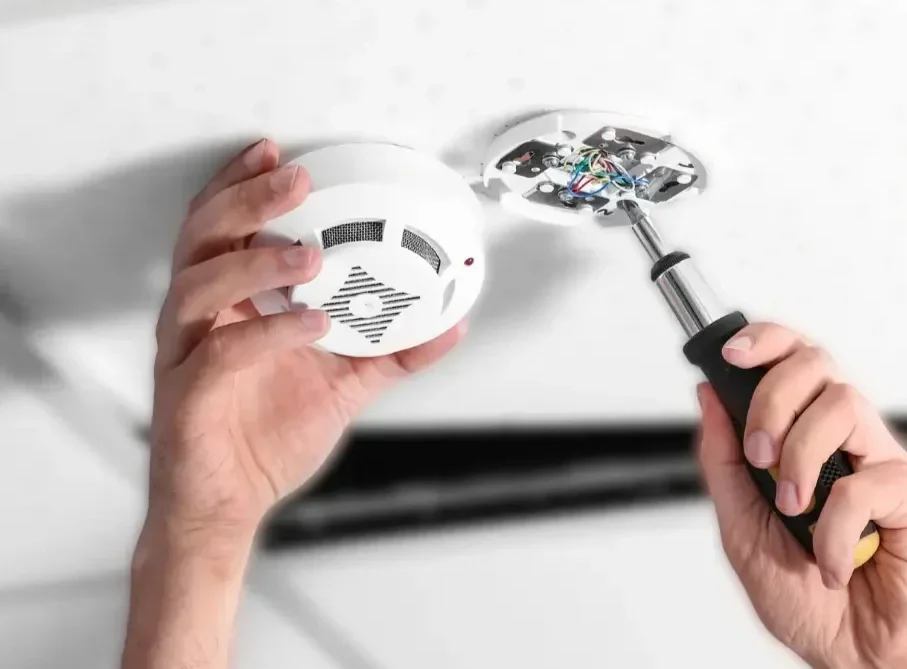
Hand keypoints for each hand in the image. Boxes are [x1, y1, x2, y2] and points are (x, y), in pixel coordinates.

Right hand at [149, 138, 465, 533]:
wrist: (230, 501)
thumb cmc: (266, 435)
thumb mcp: (345, 383)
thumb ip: (393, 351)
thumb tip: (448, 327)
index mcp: (231, 304)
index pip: (224, 226)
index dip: (243, 186)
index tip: (277, 154)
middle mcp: (202, 319)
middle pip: (203, 237)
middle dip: (247, 200)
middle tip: (295, 180)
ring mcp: (188, 353)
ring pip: (200, 284)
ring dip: (255, 263)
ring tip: (307, 255)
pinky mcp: (187, 394)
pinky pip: (220, 352)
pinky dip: (268, 333)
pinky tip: (311, 325)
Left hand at [695, 323, 906, 668]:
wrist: (852, 656)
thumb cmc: (804, 596)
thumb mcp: (740, 526)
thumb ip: (723, 461)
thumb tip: (708, 397)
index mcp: (801, 438)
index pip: (790, 361)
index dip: (764, 341)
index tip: (731, 355)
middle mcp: (841, 440)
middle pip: (816, 365)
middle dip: (771, 400)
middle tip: (757, 455)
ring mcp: (877, 461)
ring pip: (843, 404)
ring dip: (799, 458)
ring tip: (792, 508)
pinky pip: (865, 482)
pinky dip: (833, 528)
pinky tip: (829, 559)